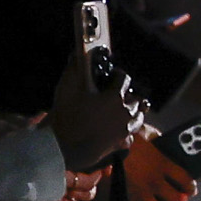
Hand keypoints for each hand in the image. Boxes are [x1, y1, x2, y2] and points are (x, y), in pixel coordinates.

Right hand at [47, 46, 140, 172]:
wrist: (63, 147)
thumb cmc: (66, 116)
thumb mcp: (67, 87)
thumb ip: (74, 68)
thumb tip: (77, 54)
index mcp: (116, 96)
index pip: (125, 78)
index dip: (118, 74)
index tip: (112, 74)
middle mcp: (125, 112)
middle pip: (137, 99)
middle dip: (128, 95)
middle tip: (118, 94)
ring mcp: (125, 130)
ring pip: (138, 118)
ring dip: (132, 112)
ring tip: (121, 111)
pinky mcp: (120, 144)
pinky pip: (130, 136)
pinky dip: (126, 132)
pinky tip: (118, 130)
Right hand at [122, 139, 196, 200]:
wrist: (104, 145)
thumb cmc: (123, 137)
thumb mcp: (144, 132)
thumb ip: (155, 137)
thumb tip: (158, 138)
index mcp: (162, 164)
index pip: (185, 180)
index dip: (190, 187)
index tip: (190, 190)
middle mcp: (155, 181)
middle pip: (176, 199)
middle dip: (178, 200)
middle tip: (177, 200)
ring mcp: (141, 193)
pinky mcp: (125, 200)